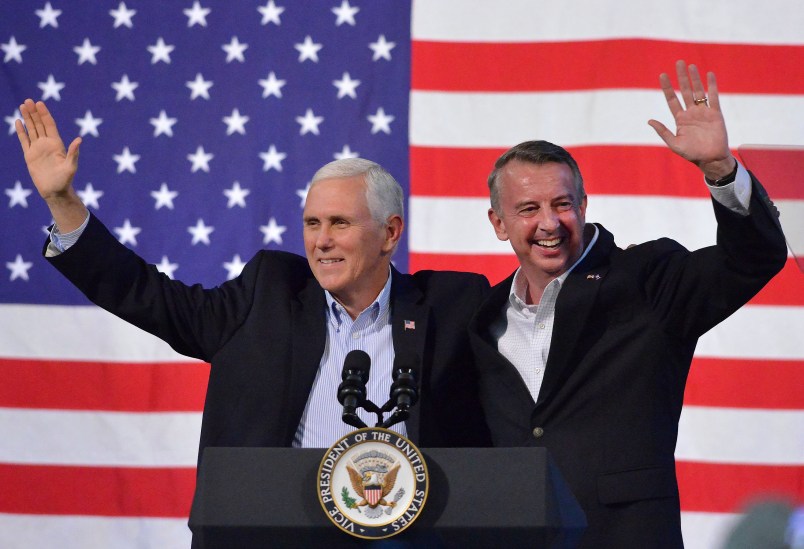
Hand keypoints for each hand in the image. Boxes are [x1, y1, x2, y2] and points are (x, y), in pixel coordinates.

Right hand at [15, 99, 81, 199]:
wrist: (54, 191)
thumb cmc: (65, 180)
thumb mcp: (71, 166)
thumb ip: (73, 152)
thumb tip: (79, 139)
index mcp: (57, 144)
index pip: (50, 125)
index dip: (44, 114)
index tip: (39, 103)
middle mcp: (47, 144)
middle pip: (39, 124)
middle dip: (34, 112)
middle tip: (28, 100)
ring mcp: (37, 149)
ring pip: (31, 129)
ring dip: (27, 118)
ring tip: (22, 105)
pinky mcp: (29, 155)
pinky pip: (24, 140)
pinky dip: (21, 131)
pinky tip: (18, 121)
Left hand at [648, 60, 735, 179]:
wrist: (711, 159)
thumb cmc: (692, 154)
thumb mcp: (674, 143)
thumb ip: (663, 131)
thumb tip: (650, 120)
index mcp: (680, 119)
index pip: (672, 100)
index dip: (667, 88)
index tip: (662, 75)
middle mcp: (691, 113)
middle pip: (685, 91)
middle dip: (681, 77)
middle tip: (678, 62)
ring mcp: (703, 112)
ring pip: (698, 91)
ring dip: (695, 78)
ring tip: (691, 66)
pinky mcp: (715, 113)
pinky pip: (713, 97)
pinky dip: (712, 86)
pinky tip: (709, 74)